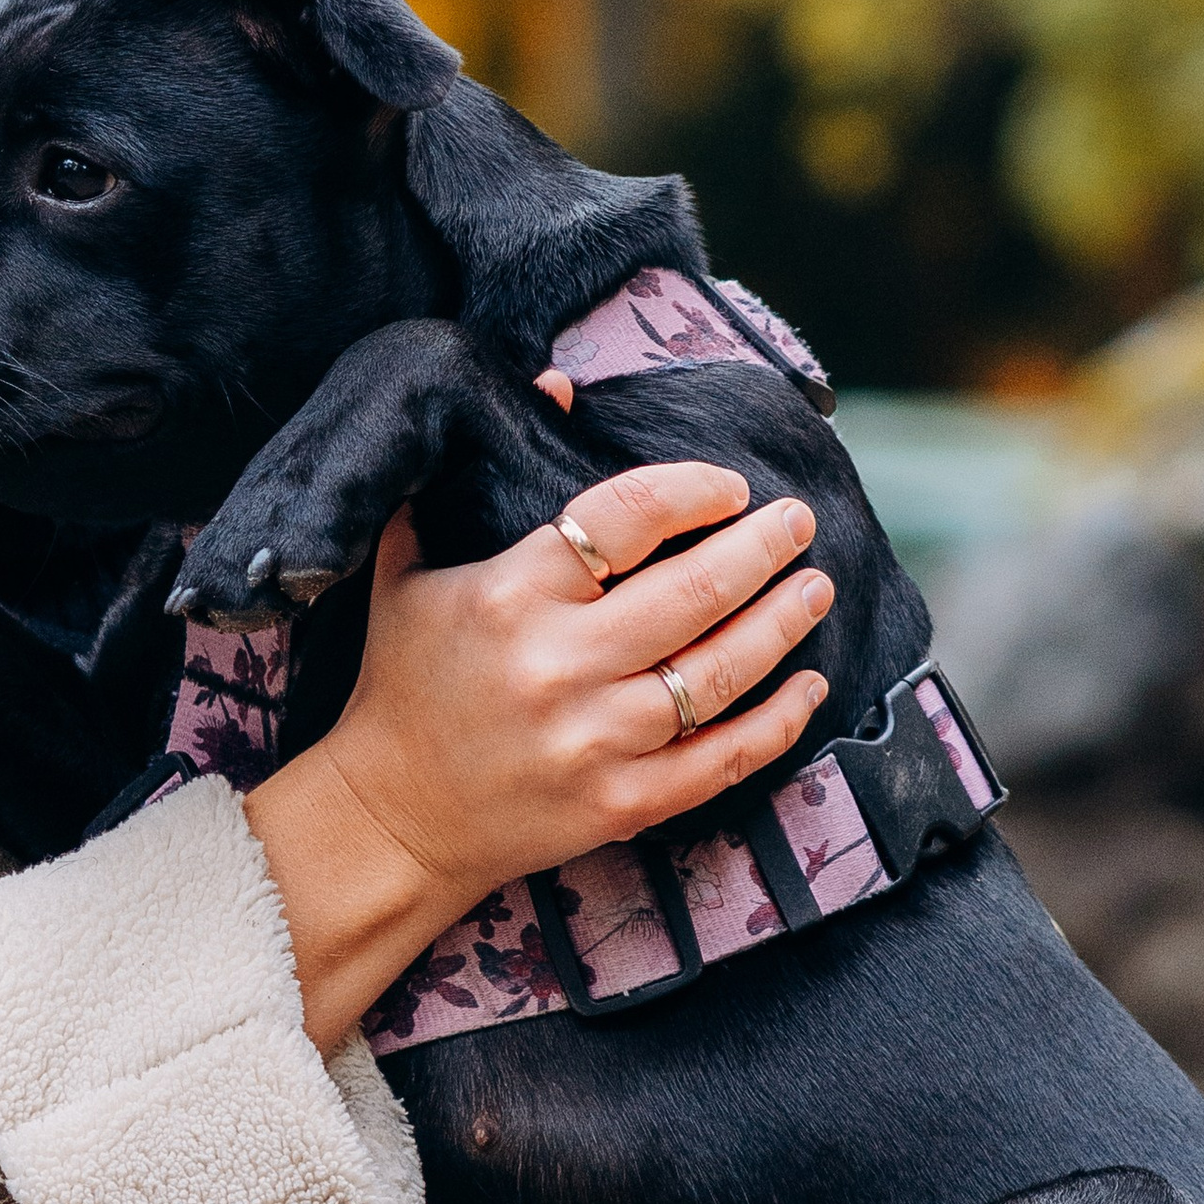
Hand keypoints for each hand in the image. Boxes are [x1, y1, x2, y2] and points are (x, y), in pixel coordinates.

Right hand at [247, 460, 834, 1049]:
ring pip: (720, 671)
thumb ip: (465, 479)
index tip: (730, 486)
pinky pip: (722, 758)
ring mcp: (595, 740)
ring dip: (782, 623)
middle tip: (797, 521)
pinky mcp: (621, 804)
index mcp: (510, 595)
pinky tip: (809, 686)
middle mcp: (559, 665)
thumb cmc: (402, 684)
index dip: (691, 490)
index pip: (625, 517)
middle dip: (762, 547)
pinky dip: (777, 722)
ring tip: (814, 587)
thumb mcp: (407, 569)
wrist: (389, 820)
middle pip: (694, 591)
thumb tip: (556, 384)